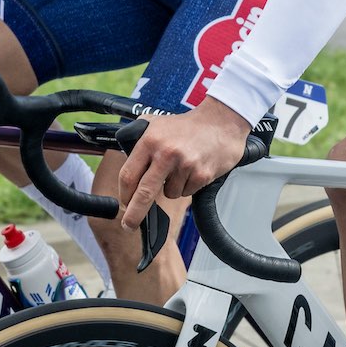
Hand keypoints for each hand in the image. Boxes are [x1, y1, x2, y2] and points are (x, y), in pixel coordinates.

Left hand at [115, 98, 252, 229]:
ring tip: (181, 168)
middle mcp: (166, 153)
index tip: (124, 202)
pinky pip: (187, 192)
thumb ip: (139, 141)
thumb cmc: (188, 125)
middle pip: (143, 193)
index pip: (128, 175)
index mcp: (150, 141)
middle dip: (134, 214)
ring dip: (172, 187)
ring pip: (169, 193)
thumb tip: (126, 162)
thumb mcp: (156, 124)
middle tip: (129, 225)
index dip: (124, 193)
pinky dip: (188, 185)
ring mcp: (185, 165)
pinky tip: (193, 169)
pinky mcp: (201, 174)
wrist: (221, 121)